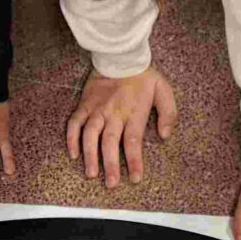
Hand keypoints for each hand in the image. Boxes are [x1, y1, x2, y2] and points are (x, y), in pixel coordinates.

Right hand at [65, 68, 178, 187]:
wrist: (120, 55)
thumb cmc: (143, 75)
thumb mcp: (163, 90)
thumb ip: (168, 113)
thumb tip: (164, 135)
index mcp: (134, 112)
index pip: (133, 141)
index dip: (134, 161)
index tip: (135, 178)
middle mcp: (114, 113)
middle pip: (110, 143)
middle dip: (110, 165)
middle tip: (111, 184)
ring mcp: (97, 109)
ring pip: (90, 135)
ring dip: (90, 156)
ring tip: (91, 173)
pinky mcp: (85, 104)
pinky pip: (75, 123)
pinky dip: (72, 138)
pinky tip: (73, 154)